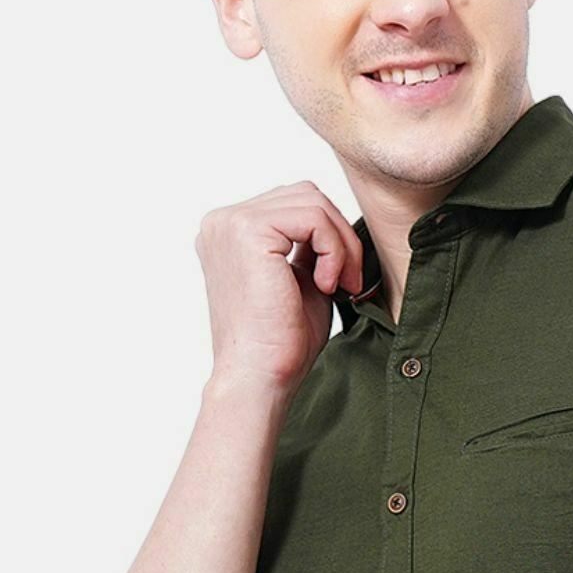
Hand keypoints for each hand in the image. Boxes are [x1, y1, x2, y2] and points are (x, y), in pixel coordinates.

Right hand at [195, 181, 364, 393]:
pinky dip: (333, 250)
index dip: (330, 236)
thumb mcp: (301, 279)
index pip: (294, 205)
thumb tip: (339, 220)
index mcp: (229, 232)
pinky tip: (326, 285)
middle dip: (339, 236)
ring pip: (313, 202)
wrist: (259, 377)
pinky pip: (314, 218)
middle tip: (350, 282)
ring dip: (340, 244)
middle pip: (305, 195)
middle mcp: (222, 221)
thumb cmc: (280, 342)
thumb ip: (311, 245)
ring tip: (338, 285)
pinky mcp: (247, 230)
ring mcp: (230, 222)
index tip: (343, 280)